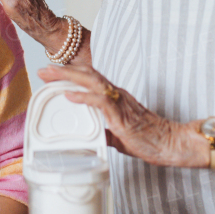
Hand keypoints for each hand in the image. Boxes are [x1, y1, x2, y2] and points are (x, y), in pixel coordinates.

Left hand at [39, 64, 194, 167]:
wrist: (170, 143)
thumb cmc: (149, 139)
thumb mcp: (120, 135)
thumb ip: (105, 132)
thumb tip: (92, 136)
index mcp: (117, 98)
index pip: (91, 80)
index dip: (71, 75)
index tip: (52, 75)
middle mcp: (118, 95)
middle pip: (88, 75)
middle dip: (64, 71)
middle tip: (43, 70)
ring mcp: (120, 102)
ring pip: (92, 82)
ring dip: (69, 78)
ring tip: (50, 76)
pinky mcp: (123, 115)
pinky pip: (101, 101)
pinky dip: (84, 97)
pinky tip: (70, 95)